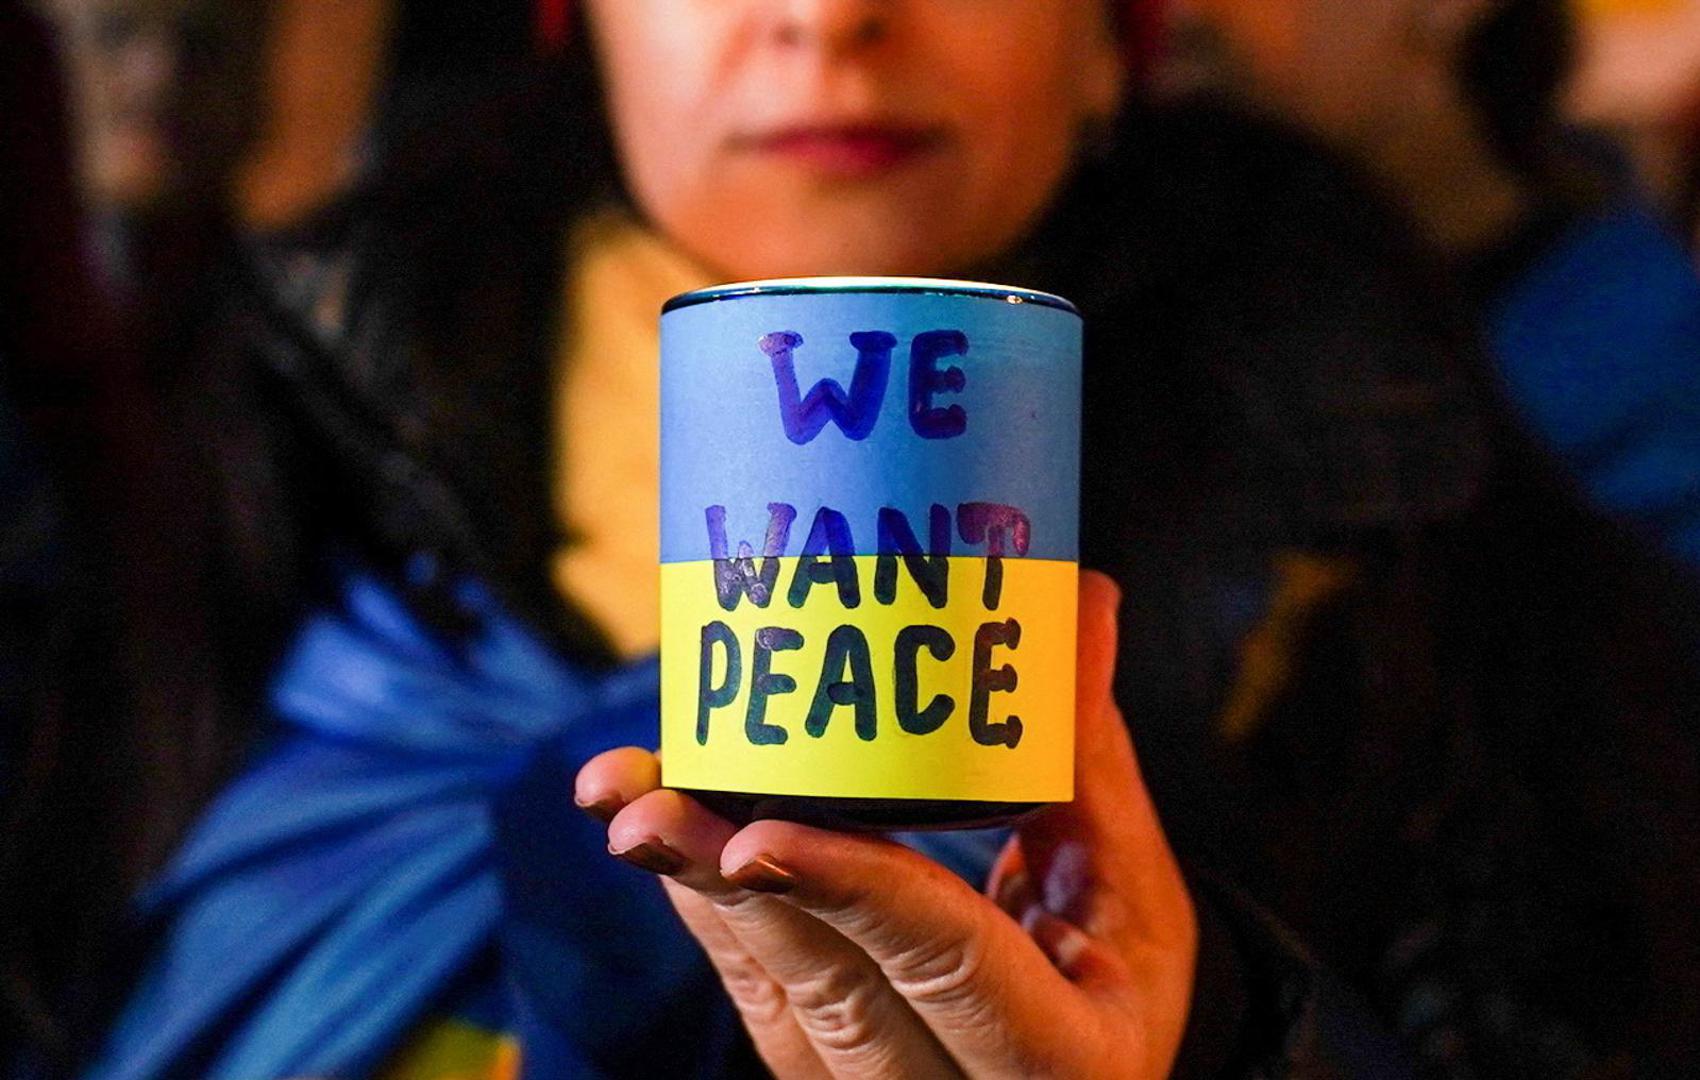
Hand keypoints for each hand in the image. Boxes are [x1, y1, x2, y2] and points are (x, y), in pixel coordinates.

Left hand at [575, 572, 1197, 1077]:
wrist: (1085, 1070)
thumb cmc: (1121, 974)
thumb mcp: (1128, 882)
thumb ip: (1085, 755)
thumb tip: (1081, 596)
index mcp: (1059, 1057)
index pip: (946, 962)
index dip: (850, 891)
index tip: (756, 832)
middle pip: (823, 987)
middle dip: (724, 884)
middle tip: (641, 803)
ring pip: (765, 988)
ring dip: (690, 883)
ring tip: (622, 796)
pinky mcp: (818, 1069)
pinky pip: (748, 984)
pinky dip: (703, 895)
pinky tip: (662, 816)